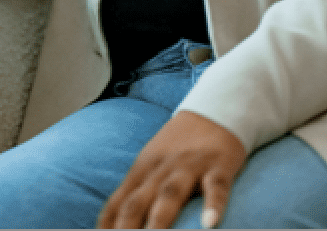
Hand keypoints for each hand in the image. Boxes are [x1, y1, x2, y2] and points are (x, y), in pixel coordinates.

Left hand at [97, 110, 246, 228]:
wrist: (215, 108)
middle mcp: (161, 169)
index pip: (117, 205)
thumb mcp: (151, 162)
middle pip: (137, 202)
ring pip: (170, 194)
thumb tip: (110, 226)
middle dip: (126, 230)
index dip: (107, 228)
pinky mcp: (219, 166)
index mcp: (142, 169)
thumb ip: (134, 192)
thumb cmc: (179, 145)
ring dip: (160, 220)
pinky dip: (213, 205)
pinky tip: (210, 223)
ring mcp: (189, 166)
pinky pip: (216, 187)